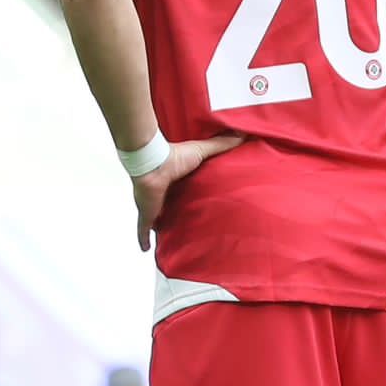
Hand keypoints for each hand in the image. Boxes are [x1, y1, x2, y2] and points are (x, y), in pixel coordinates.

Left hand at [132, 134, 243, 250]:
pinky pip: (143, 230)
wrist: (152, 163)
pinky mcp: (147, 214)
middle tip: (184, 226)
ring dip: (161, 229)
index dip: (185, 200)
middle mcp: (162, 196)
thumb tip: (241, 136)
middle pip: (168, 209)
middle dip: (173, 217)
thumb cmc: (173, 156)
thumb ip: (220, 145)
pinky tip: (145, 249)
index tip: (194, 205)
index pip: (180, 193)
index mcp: (174, 182)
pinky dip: (143, 240)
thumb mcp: (202, 151)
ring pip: (156, 221)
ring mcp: (153, 206)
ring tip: (171, 240)